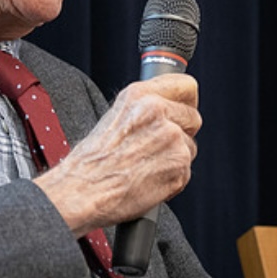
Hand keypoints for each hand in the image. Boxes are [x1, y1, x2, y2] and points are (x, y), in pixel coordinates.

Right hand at [37, 73, 200, 235]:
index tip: (183, 110)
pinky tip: (149, 180)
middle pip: (193, 117)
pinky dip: (173, 178)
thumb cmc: (91, 162)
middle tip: (157, 147)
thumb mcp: (114, 116)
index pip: (187, 86)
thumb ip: (145, 107)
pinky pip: (186, 171)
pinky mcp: (179, 164)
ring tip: (147, 166)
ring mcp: (171, 137)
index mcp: (140, 95)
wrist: (82, 191)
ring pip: (190, 146)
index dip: (185, 102)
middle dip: (181, 133)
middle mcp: (158, 111)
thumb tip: (169, 107)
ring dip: (175, 157)